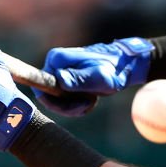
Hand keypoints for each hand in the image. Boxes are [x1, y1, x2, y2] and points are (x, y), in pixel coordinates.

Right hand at [36, 37, 154, 116]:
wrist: (125, 65)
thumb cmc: (113, 69)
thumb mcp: (98, 77)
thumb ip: (79, 79)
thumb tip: (60, 79)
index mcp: (57, 59)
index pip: (41, 87)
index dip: (54, 103)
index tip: (78, 105)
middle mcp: (54, 64)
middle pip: (48, 96)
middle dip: (67, 107)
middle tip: (89, 105)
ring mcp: (59, 72)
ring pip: (57, 100)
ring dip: (74, 107)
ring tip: (92, 101)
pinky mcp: (67, 79)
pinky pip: (64, 99)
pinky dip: (76, 105)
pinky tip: (91, 101)